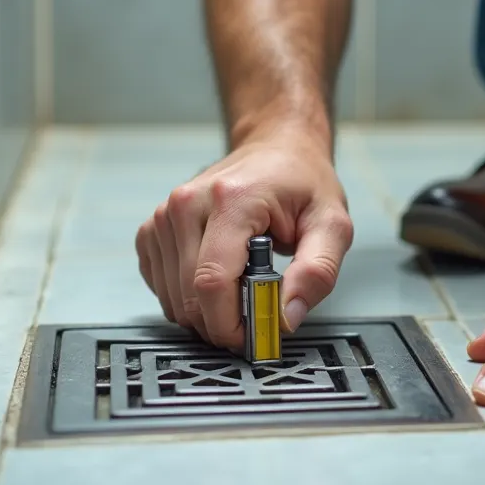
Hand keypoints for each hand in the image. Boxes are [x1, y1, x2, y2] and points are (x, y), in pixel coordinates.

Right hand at [134, 133, 352, 348]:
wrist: (275, 148)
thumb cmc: (302, 182)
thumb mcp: (331, 224)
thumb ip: (317, 271)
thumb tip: (286, 317)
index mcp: (231, 199)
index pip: (212, 281)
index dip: (230, 324)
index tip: (254, 335)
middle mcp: (187, 203)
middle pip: (189, 296)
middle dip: (223, 321)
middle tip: (256, 310)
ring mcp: (164, 214)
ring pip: (172, 298)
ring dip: (206, 310)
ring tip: (241, 286)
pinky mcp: (153, 228)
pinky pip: (160, 286)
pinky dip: (186, 296)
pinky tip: (216, 278)